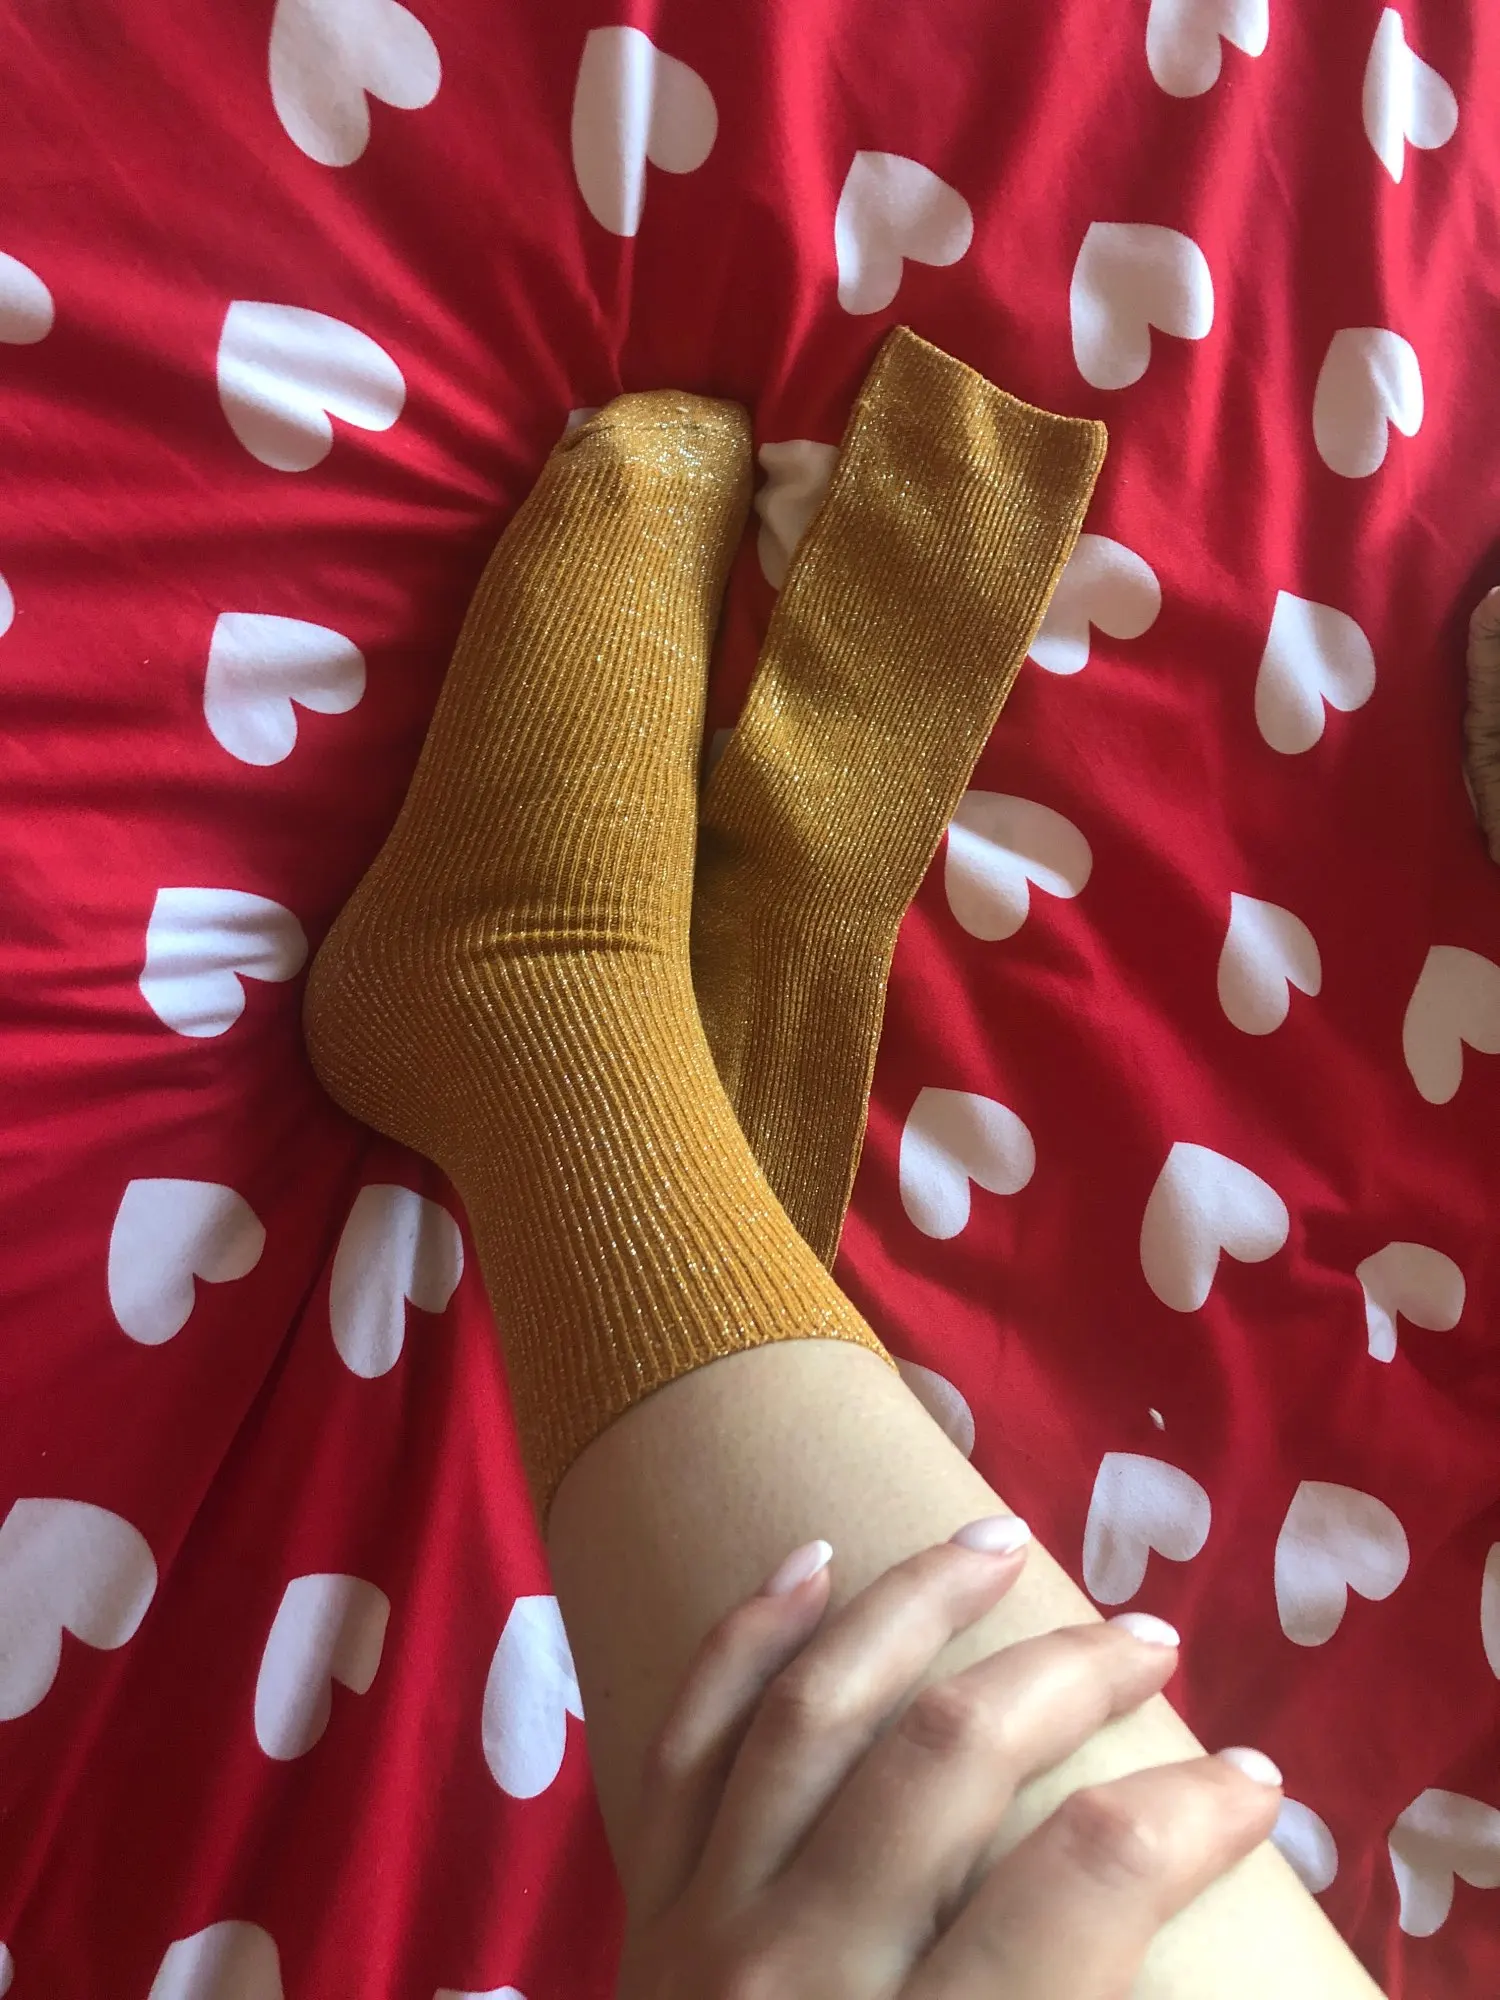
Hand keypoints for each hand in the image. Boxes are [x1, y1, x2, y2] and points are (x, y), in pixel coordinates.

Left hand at [615, 1520, 1281, 1998]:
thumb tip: (1154, 1935)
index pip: (1078, 1889)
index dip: (1185, 1818)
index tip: (1255, 1786)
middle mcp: (803, 1973)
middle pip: (944, 1761)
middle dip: (1066, 1678)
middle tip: (1153, 1640)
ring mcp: (704, 1928)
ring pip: (810, 1712)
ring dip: (912, 1607)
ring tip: (999, 1540)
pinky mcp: (644, 1909)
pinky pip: (685, 1740)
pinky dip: (744, 1638)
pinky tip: (808, 1560)